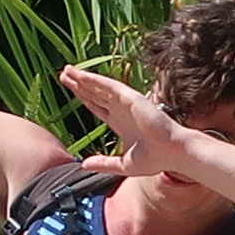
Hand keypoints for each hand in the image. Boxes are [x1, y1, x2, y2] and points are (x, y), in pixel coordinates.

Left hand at [59, 60, 200, 184]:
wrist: (171, 154)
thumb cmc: (154, 160)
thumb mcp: (123, 164)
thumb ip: (103, 163)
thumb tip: (83, 164)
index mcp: (119, 123)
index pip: (96, 106)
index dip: (83, 97)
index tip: (70, 89)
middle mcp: (121, 110)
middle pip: (95, 93)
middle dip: (79, 84)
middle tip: (63, 74)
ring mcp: (126, 102)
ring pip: (99, 87)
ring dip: (83, 78)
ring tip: (67, 70)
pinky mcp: (131, 98)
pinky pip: (108, 86)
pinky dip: (94, 80)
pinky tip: (81, 76)